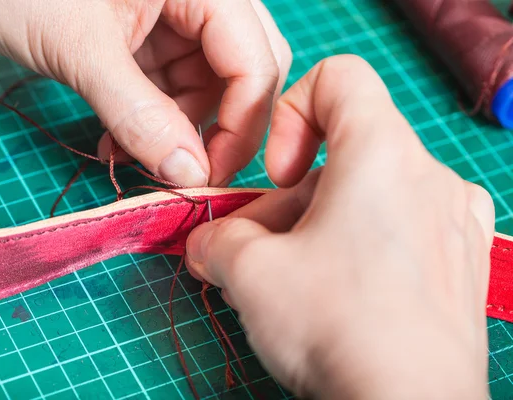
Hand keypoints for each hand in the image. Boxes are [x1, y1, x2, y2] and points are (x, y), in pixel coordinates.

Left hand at [0, 0, 290, 186]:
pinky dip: (151, 123)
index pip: (255, 60)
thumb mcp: (82, 49)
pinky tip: (117, 139)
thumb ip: (140, 114)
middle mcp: (201, 0)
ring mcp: (176, 20)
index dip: (242, 125)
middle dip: (218, 128)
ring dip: (175, 132)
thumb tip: (190, 175)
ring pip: (208, 89)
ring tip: (128, 153)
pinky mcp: (150, 41)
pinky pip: (172, 91)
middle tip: (184, 173)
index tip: (208, 176)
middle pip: (244, 73)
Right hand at [186, 55, 494, 398]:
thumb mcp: (248, 272)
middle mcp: (430, 175)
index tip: (275, 173)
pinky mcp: (461, 262)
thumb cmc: (338, 327)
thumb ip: (216, 238)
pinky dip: (359, 246)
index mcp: (383, 153)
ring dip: (318, 227)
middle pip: (343, 153)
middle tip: (257, 252)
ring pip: (368, 195)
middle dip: (288, 200)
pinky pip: (400, 229)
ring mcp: (454, 220)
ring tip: (290, 282)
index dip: (291, 112)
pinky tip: (338, 293)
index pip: (340, 78)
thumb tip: (208, 241)